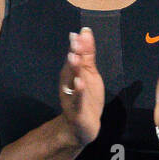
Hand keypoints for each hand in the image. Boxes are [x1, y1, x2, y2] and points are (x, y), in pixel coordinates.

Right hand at [59, 27, 104, 146]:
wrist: (81, 128)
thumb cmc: (86, 97)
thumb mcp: (89, 74)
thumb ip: (87, 54)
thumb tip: (85, 31)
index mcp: (72, 73)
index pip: (75, 56)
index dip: (77, 45)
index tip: (79, 32)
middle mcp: (69, 83)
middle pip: (72, 67)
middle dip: (74, 54)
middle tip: (75, 41)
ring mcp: (72, 97)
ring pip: (72, 81)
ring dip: (73, 70)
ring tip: (74, 58)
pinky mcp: (78, 110)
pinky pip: (77, 100)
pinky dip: (78, 91)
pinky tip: (79, 82)